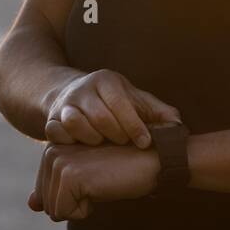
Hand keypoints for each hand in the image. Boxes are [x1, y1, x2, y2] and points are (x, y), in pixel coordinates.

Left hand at [28, 143, 159, 220]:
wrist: (150, 161)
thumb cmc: (121, 170)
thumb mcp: (84, 181)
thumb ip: (55, 190)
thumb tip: (31, 205)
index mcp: (52, 148)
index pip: (44, 193)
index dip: (71, 197)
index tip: (93, 179)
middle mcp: (51, 150)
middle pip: (47, 203)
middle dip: (74, 203)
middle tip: (99, 182)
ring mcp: (59, 161)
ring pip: (53, 210)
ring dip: (80, 207)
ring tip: (100, 183)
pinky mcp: (69, 175)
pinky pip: (64, 213)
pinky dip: (84, 211)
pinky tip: (101, 187)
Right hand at [45, 69, 179, 147]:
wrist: (74, 95)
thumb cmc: (114, 103)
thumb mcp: (136, 101)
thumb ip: (158, 112)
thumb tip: (178, 125)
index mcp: (107, 80)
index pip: (121, 103)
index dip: (134, 126)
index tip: (144, 143)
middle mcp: (84, 88)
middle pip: (100, 117)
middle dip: (116, 135)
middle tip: (124, 145)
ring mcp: (65, 103)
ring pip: (76, 124)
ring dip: (93, 140)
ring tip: (104, 145)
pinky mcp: (51, 119)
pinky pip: (56, 133)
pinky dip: (71, 143)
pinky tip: (83, 148)